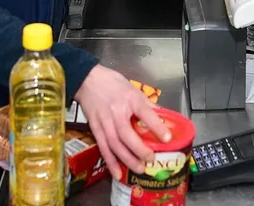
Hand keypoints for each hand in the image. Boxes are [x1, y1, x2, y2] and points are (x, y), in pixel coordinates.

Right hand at [75, 65, 171, 180]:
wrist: (87, 80)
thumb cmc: (112, 83)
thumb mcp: (133, 88)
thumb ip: (146, 104)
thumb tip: (162, 117)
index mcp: (130, 98)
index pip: (145, 113)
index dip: (156, 126)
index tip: (167, 138)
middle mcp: (116, 111)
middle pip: (126, 134)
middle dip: (139, 150)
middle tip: (151, 159)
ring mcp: (104, 121)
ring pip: (115, 144)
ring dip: (127, 159)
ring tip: (139, 169)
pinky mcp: (95, 128)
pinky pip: (103, 147)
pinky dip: (110, 162)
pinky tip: (117, 173)